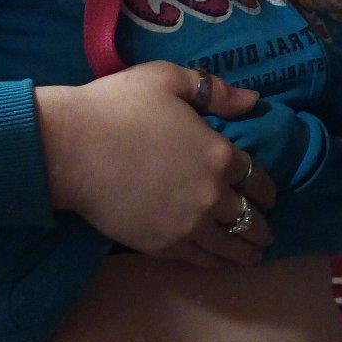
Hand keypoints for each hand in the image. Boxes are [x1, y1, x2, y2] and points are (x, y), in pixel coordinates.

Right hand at [35, 62, 275, 266]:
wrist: (72, 149)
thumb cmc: (118, 106)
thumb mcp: (168, 79)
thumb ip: (213, 90)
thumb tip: (252, 99)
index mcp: (219, 154)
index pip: (258, 178)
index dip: (267, 189)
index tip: (269, 196)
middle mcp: (212, 195)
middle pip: (249, 217)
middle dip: (262, 225)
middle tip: (267, 233)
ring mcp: (189, 225)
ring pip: (230, 245)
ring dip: (247, 251)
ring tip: (255, 256)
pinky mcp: (164, 246)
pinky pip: (200, 259)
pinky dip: (216, 262)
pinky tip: (221, 262)